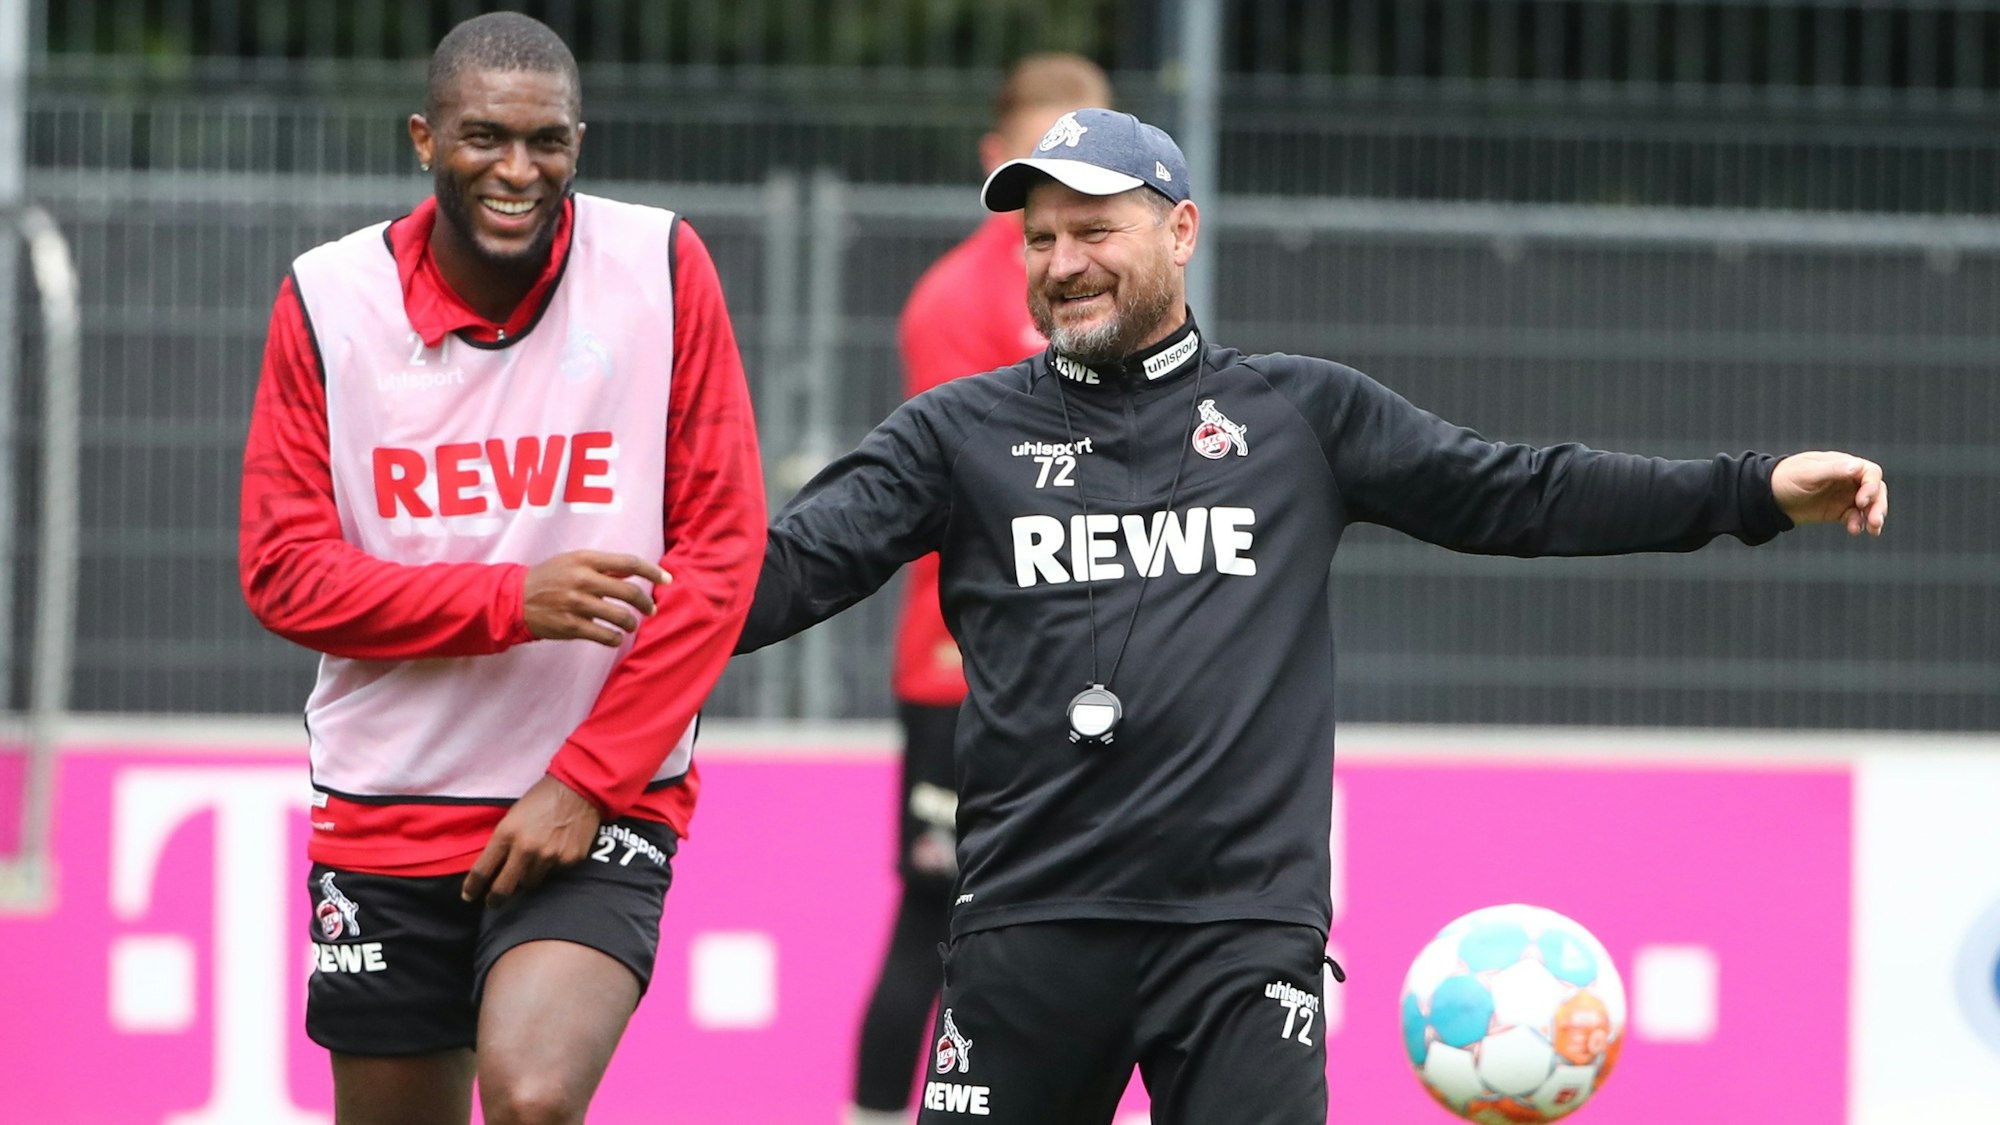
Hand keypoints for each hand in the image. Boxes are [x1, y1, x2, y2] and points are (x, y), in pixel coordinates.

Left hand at [461, 774, 601, 907]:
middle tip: (493, 902)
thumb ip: (504, 841)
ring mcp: (549, 857)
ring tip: (534, 862)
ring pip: (530, 883)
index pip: (482, 870)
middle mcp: (526, 849)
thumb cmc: (543, 797)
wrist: (579, 787)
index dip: (472, 887)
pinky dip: (552, 866)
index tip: (469, 895)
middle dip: (495, 899)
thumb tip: (497, 867)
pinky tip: (557, 849)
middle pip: (503, 888)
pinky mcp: (569, 860)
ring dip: (527, 877)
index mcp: (507, 834)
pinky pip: (554, 873)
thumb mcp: (514, 815)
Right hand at [524, 550, 671, 645]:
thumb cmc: (549, 578)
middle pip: (630, 592)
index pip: (629, 563)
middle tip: (651, 610)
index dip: (653, 571)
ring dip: (631, 623)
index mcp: (586, 560)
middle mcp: (583, 580)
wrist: (514, 599)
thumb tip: (634, 572)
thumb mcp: (573, 562)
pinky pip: (605, 636)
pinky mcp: (572, 626)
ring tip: (630, 625)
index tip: (667, 580)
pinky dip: (615, 638)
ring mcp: (577, 604)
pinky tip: (614, 637)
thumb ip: (603, 567)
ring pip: (620, 616)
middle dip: (646, 604)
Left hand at [1771, 452, 1887, 535]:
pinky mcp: (1837, 511)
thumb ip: (1832, 471)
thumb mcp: (1807, 473)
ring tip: (1873, 530)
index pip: (1870, 472)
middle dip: (1878, 504)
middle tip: (1876, 521)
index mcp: (1842, 464)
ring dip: (1873, 516)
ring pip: (1869, 505)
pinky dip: (1858, 524)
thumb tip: (1857, 467)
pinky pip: (1855, 517)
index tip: (1862, 501)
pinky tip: (1854, 531)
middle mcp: (1847, 479)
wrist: (1765, 496)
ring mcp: (1844, 495)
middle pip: (1875, 490)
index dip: (1871, 486)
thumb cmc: (1785, 478)